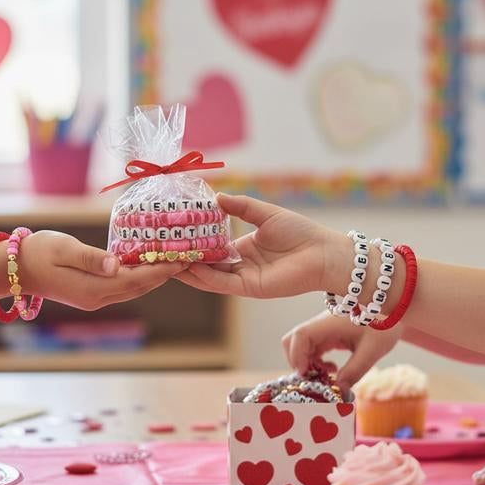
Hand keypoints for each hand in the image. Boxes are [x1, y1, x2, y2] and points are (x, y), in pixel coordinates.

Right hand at [21, 230, 185, 310]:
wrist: (14, 269)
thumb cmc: (39, 252)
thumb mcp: (65, 249)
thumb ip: (92, 258)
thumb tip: (117, 264)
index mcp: (93, 289)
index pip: (136, 280)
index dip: (160, 270)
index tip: (181, 259)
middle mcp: (97, 299)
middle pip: (139, 287)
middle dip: (164, 274)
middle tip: (187, 259)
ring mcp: (94, 299)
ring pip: (133, 289)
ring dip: (153, 277)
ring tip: (174, 261)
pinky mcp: (90, 295)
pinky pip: (122, 287)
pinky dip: (138, 277)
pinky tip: (147, 264)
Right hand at [176, 194, 338, 297]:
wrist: (324, 253)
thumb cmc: (300, 233)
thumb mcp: (264, 213)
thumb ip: (241, 206)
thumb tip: (216, 197)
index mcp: (243, 248)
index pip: (211, 247)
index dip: (193, 243)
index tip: (172, 235)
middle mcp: (240, 265)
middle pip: (206, 263)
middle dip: (184, 258)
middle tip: (160, 250)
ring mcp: (243, 278)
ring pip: (209, 276)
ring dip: (188, 270)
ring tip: (166, 261)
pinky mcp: (250, 288)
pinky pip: (222, 283)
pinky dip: (204, 277)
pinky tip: (188, 268)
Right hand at [282, 312, 402, 390]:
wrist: (394, 310)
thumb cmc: (384, 325)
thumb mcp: (373, 351)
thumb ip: (355, 370)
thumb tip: (339, 390)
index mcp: (328, 323)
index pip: (300, 336)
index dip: (296, 356)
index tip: (306, 374)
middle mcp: (321, 325)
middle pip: (293, 341)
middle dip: (297, 362)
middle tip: (314, 378)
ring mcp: (323, 329)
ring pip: (301, 347)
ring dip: (308, 364)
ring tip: (327, 376)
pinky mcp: (328, 334)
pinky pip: (312, 349)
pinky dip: (316, 362)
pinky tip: (333, 369)